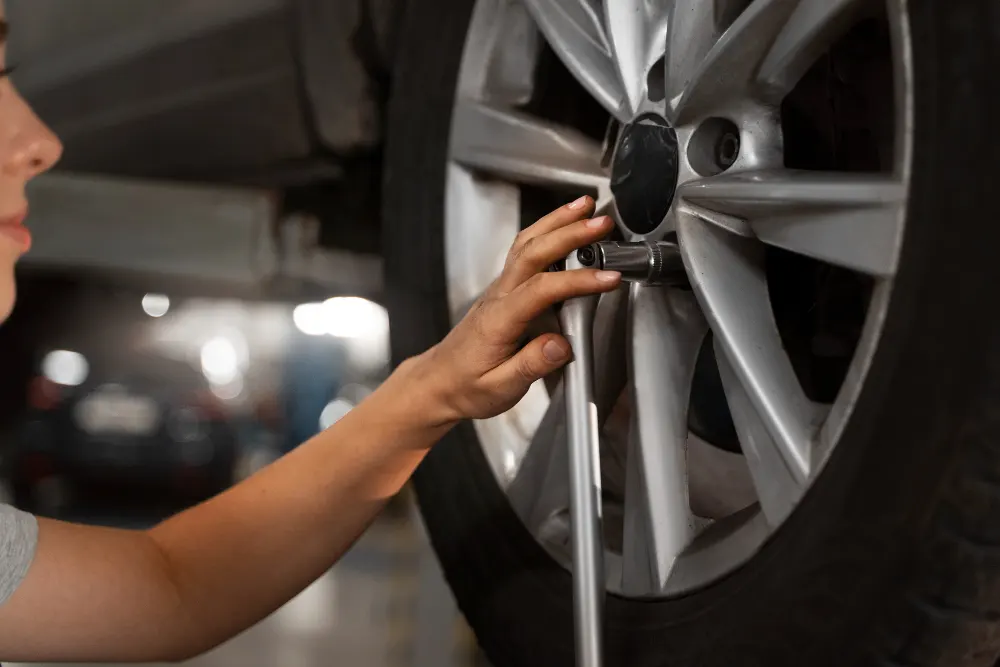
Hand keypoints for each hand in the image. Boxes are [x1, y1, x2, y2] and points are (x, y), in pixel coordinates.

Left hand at [414, 196, 620, 424]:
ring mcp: (500, 289)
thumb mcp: (499, 388)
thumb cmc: (467, 386)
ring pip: (527, 244)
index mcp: (499, 320)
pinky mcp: (505, 289)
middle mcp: (498, 297)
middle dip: (569, 232)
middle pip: (533, 252)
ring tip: (585, 206)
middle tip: (600, 223)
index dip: (577, 280)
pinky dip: (547, 231)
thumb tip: (561, 345)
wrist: (440, 383)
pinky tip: (564, 225)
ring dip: (556, 221)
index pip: (541, 289)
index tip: (607, 278)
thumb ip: (531, 365)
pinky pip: (525, 251)